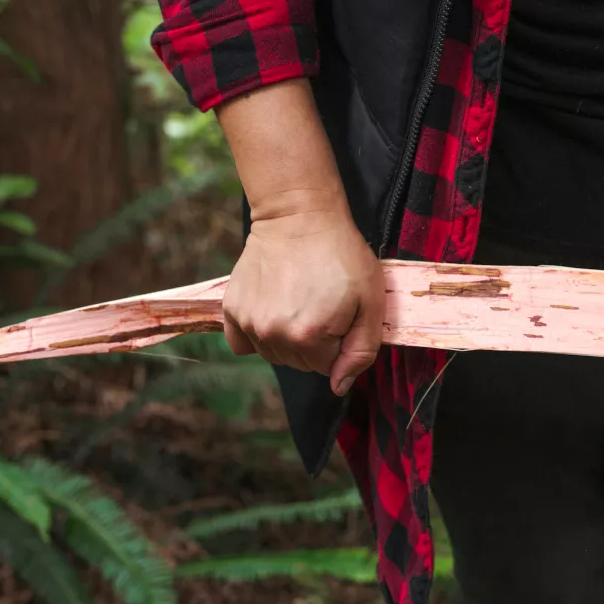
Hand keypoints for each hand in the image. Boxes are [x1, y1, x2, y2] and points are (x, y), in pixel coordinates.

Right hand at [222, 191, 384, 395]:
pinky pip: (243, 344)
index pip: (329, 367)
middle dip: (317, 342)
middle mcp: (274, 336)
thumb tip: (339, 386)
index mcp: (310, 337)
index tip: (342, 312)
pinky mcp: (231, 310)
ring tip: (300, 300)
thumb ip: (362, 350)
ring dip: (289, 338)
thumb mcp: (372, 301)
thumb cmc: (342, 255)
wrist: (299, 216)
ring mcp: (249, 324)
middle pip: (301, 363)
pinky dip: (258, 334)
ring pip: (275, 354)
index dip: (341, 341)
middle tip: (323, 303)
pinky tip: (273, 308)